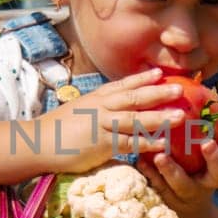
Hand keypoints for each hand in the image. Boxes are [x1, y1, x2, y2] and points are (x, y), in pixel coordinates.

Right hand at [42, 69, 185, 173]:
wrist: (37, 143)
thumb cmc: (57, 130)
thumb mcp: (78, 113)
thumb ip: (96, 112)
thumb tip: (110, 115)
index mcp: (96, 98)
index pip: (122, 85)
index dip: (142, 79)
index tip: (159, 73)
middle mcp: (101, 107)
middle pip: (134, 97)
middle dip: (158, 93)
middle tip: (180, 89)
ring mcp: (101, 124)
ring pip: (135, 118)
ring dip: (160, 117)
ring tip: (180, 115)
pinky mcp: (101, 143)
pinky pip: (129, 142)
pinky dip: (147, 143)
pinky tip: (163, 144)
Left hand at [137, 121, 217, 217]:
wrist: (186, 206)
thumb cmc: (197, 166)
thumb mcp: (206, 149)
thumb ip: (207, 128)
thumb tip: (207, 92)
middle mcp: (209, 182)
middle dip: (215, 158)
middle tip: (207, 143)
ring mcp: (189, 194)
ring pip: (183, 185)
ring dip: (172, 170)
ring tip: (160, 156)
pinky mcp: (169, 200)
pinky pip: (159, 188)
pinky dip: (150, 174)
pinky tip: (140, 160)